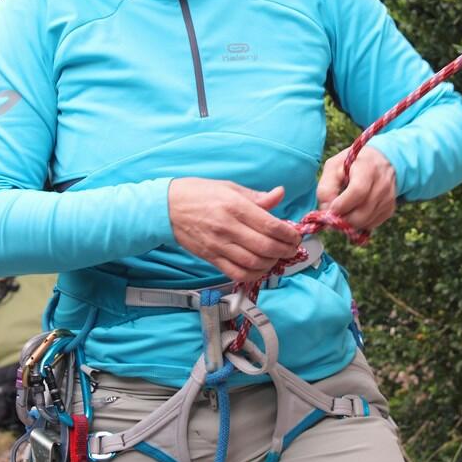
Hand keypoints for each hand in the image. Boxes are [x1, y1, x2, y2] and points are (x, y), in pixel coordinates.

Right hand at [168, 179, 300, 281]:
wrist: (166, 207)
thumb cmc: (199, 193)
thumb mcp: (229, 187)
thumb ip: (257, 197)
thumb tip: (280, 194)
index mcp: (235, 206)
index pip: (271, 225)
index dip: (289, 234)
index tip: (295, 235)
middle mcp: (228, 228)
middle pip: (266, 247)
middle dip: (285, 250)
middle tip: (291, 248)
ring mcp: (218, 245)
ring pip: (253, 264)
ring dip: (271, 264)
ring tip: (276, 257)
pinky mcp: (211, 258)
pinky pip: (237, 274)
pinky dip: (253, 275)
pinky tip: (259, 267)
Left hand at [316, 146, 396, 231]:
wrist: (381, 161)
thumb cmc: (352, 164)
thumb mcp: (334, 166)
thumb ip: (326, 188)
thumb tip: (326, 211)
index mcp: (368, 169)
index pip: (358, 192)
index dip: (342, 205)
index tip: (330, 209)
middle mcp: (382, 184)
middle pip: (362, 213)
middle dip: (343, 218)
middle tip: (333, 214)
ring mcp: (388, 198)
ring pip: (365, 222)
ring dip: (350, 222)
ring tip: (343, 210)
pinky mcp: (390, 209)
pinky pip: (371, 225)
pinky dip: (359, 223)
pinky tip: (355, 211)